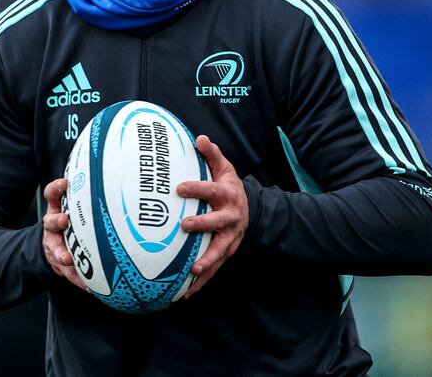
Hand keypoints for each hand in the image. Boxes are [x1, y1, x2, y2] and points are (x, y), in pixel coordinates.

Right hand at [42, 178, 87, 291]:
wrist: (54, 249)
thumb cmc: (73, 224)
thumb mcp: (76, 208)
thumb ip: (91, 199)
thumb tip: (125, 187)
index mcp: (58, 209)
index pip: (52, 195)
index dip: (56, 189)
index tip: (63, 184)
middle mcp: (54, 226)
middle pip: (51, 221)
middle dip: (56, 221)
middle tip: (63, 220)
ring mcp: (54, 245)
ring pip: (55, 248)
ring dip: (61, 253)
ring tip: (67, 259)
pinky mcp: (59, 264)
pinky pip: (68, 273)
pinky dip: (77, 279)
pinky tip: (88, 286)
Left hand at [176, 135, 247, 297]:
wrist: (251, 210)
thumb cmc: (229, 187)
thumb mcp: (225, 168)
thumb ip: (212, 154)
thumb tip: (199, 138)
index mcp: (228, 195)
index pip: (212, 190)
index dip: (197, 189)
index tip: (179, 188)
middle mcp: (231, 218)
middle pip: (217, 222)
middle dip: (202, 225)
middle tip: (184, 226)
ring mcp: (230, 238)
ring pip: (219, 251)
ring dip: (207, 261)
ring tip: (193, 271)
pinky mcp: (227, 253)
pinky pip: (215, 268)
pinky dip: (202, 281)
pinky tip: (186, 293)